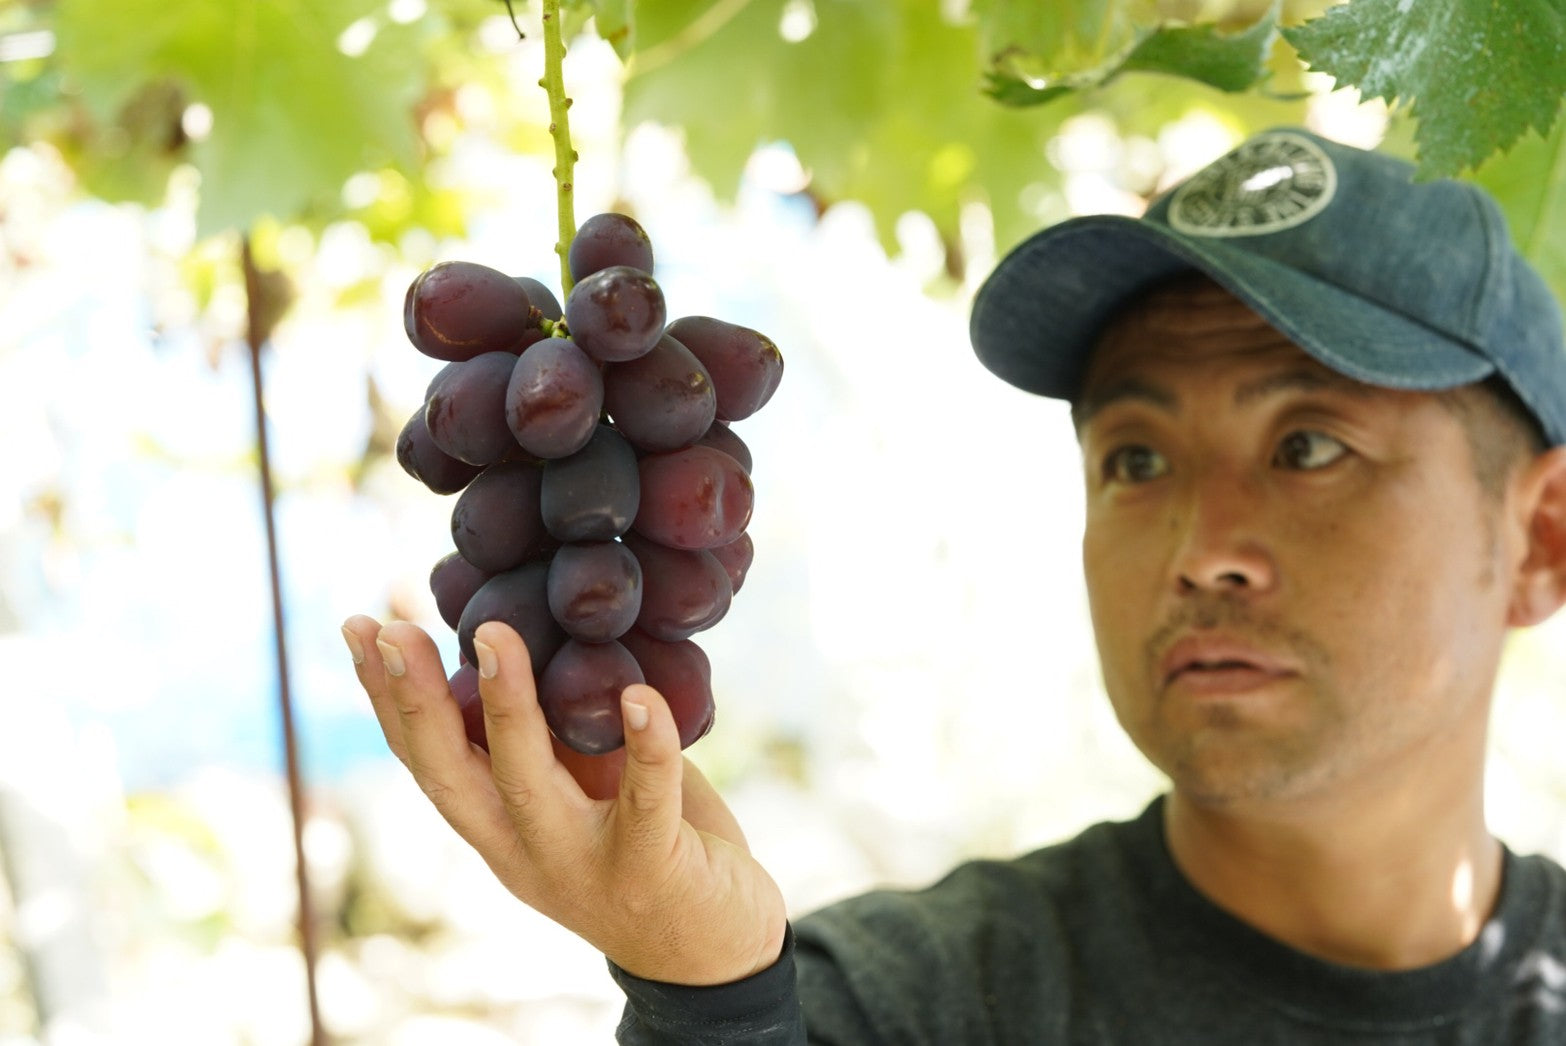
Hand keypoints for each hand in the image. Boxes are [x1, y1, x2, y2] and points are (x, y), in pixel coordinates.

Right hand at [341, 614, 788, 985]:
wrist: (713, 950)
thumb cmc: (646, 844)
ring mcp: (582, 863)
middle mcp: (523, 849)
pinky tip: (641, 696)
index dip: (386, 699)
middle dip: (416, 700)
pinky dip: (645, 746)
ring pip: (529, 783)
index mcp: (497, 827)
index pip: (425, 760)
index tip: (357, 628)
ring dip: (507, 707)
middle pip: (450, 775)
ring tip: (495, 636)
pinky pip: (646, 800)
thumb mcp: (582, 788)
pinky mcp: (651, 867)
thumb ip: (552, 735)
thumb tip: (518, 637)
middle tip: (392, 629)